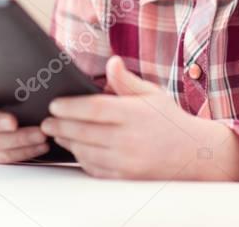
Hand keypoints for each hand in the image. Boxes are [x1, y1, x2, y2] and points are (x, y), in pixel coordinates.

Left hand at [41, 56, 238, 180]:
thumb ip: (127, 81)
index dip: (70, 107)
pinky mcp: (125, 176)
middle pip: (83, 132)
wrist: (192, 154)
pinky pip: (94, 169)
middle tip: (46, 122)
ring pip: (85, 152)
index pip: (94, 109)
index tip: (54, 105)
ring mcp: (126, 160)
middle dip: (60, 126)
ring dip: (67, 143)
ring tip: (58, 134)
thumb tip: (112, 62)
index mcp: (135, 114)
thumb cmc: (169, 120)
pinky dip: (81, 159)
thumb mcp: (152, 94)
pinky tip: (76, 149)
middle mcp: (129, 138)